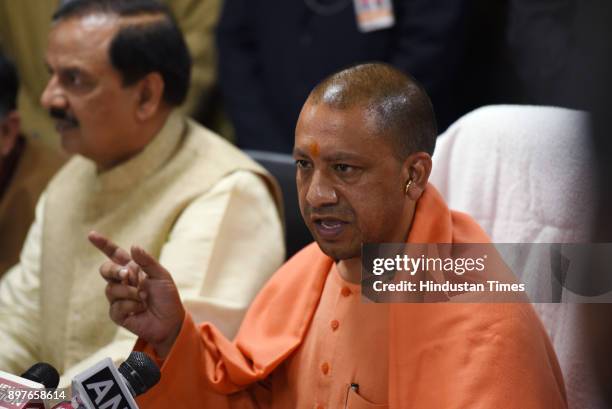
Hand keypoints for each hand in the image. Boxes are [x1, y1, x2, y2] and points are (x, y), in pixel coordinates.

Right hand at [88, 231, 184, 357]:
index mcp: (133, 269)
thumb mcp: (161, 275)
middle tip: (127, 275)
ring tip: (144, 297)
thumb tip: (133, 246)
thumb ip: (147, 261)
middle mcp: (123, 282)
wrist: (170, 321)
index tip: (91, 235)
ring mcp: (118, 298)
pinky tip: (140, 309)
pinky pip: (116, 306)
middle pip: (106, 269)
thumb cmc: (167, 297)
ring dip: (130, 292)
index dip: (103, 244)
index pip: (114, 254)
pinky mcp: (117, 314)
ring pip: (111, 289)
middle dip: (114, 270)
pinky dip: (131, 306)